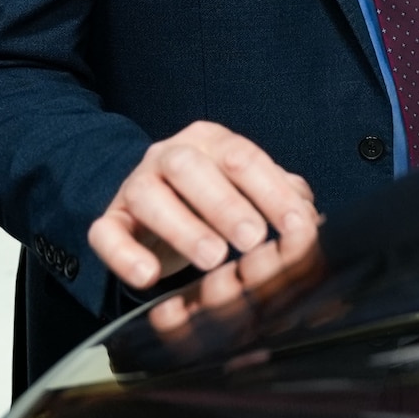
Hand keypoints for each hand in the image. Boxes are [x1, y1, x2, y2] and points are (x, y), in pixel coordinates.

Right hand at [89, 121, 317, 293]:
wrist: (153, 203)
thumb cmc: (212, 197)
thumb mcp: (249, 191)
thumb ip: (281, 197)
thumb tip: (311, 217)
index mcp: (211, 141)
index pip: (243, 158)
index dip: (271, 192)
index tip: (295, 225)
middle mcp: (170, 155)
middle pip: (192, 168)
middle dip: (225, 203)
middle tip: (253, 238)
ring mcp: (135, 185)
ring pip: (150, 197)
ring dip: (183, 227)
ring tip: (213, 258)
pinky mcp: (110, 219)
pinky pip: (106, 232)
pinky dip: (124, 255)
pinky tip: (148, 275)